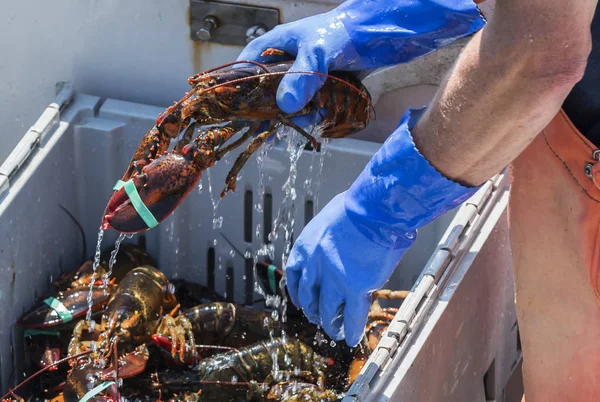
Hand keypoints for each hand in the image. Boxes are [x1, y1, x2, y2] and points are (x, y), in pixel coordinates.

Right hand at [238, 0, 484, 113]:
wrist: (381, 34)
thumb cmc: (344, 33)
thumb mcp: (318, 53)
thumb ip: (301, 78)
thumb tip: (285, 107)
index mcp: (275, 45)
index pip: (245, 68)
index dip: (240, 90)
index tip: (241, 112)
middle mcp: (286, 61)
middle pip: (267, 92)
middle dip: (274, 110)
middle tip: (278, 125)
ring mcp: (304, 74)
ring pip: (290, 103)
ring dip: (298, 115)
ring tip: (311, 116)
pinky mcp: (321, 85)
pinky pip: (310, 105)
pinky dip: (315, 112)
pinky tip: (323, 114)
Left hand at [284, 108, 479, 345]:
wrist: (375, 210)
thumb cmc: (360, 206)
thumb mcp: (333, 216)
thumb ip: (331, 234)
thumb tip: (341, 236)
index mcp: (306, 245)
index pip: (293, 274)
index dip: (296, 290)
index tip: (300, 300)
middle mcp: (314, 265)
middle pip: (309, 295)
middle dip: (313, 308)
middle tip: (317, 317)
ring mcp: (333, 279)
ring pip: (327, 310)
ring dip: (330, 323)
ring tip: (334, 331)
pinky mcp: (355, 288)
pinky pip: (351, 316)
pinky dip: (351, 329)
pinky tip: (352, 338)